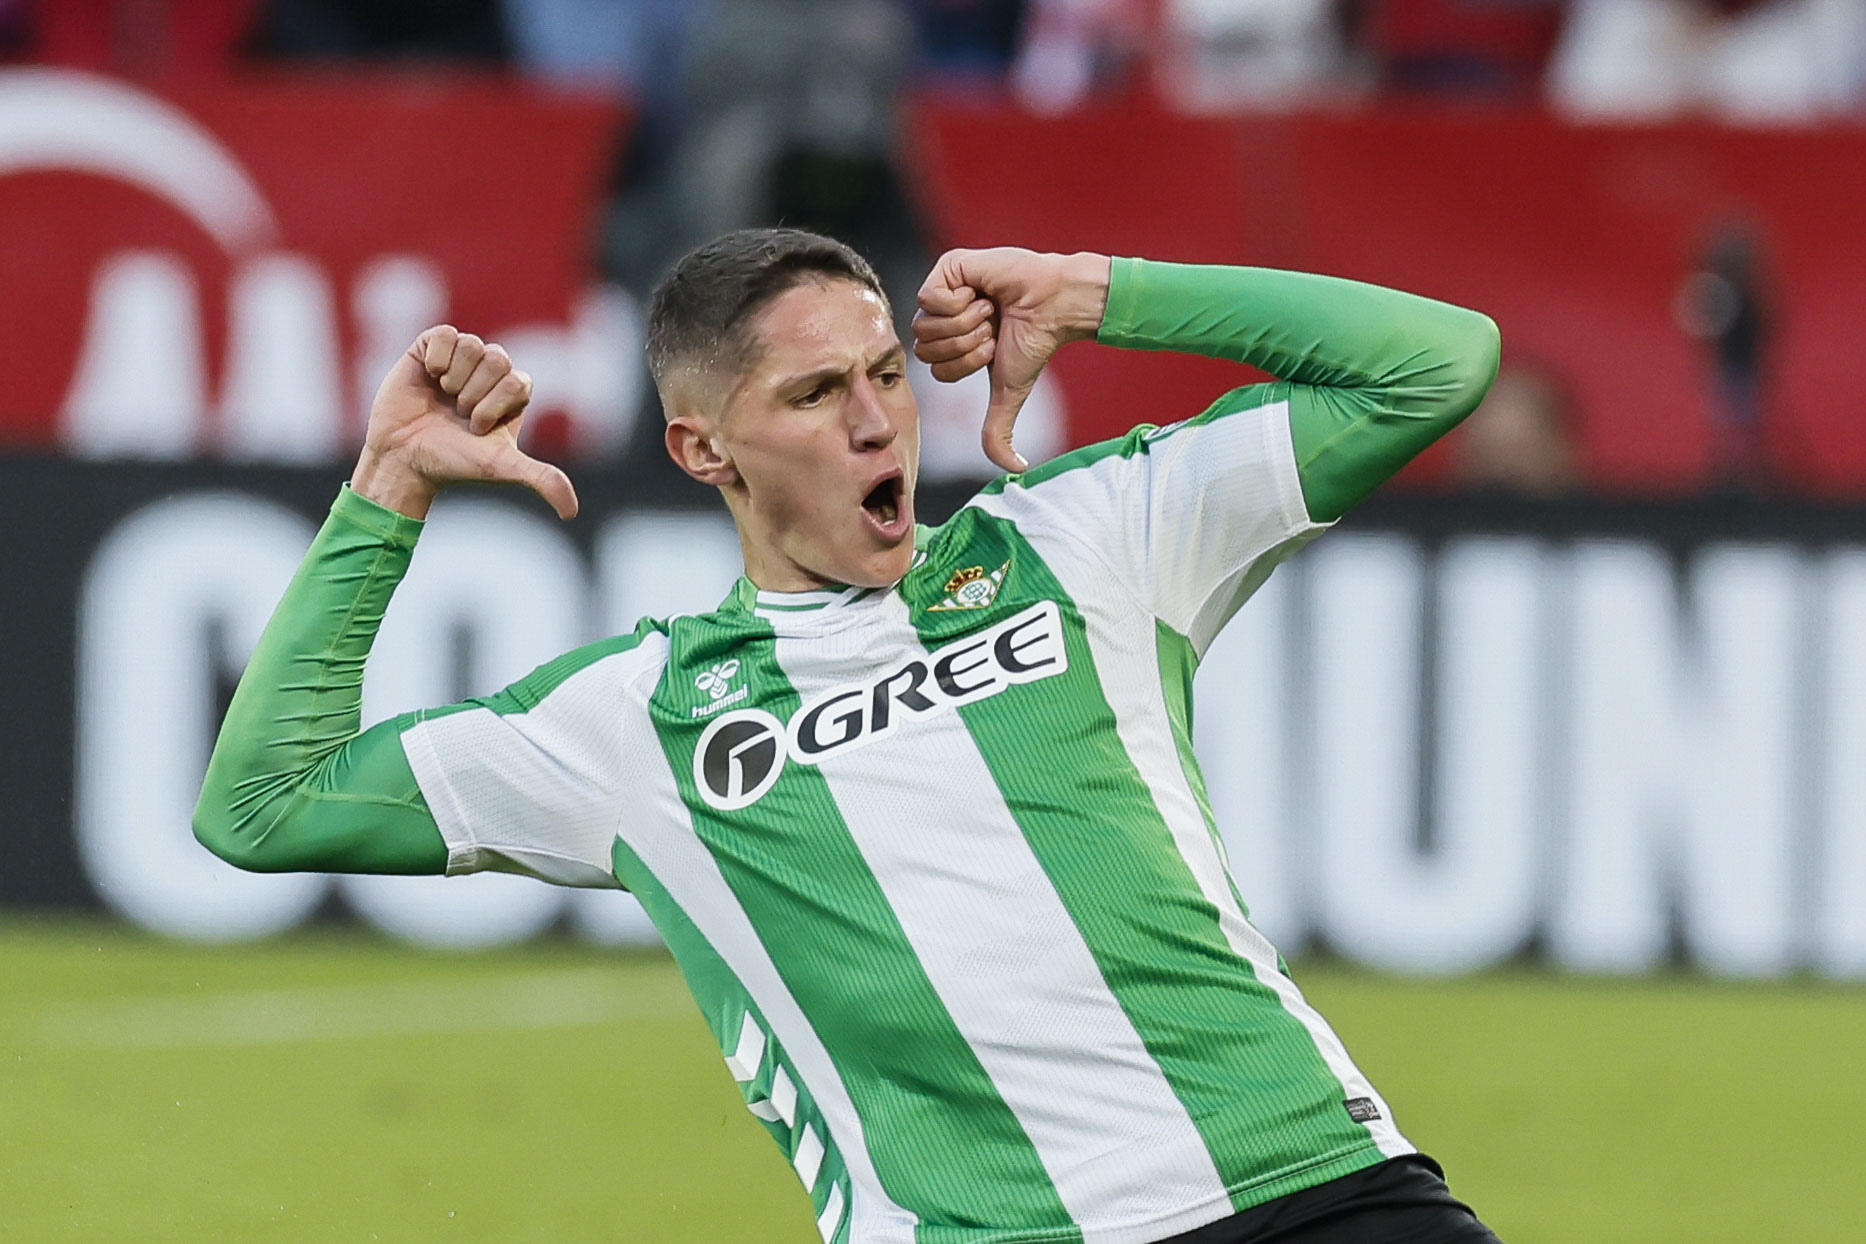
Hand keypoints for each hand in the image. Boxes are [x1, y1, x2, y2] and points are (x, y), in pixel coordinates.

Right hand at [350, 326, 577, 519]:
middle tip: (458, 413)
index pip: (517, 381)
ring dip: (455, 378)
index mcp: (512, 394)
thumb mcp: (502, 468)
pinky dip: (436, 357)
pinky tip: (428, 376)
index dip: (494, 406)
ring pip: (472, 344)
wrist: (403, 457)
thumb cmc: (453, 462)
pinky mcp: (431, 347)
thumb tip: (571, 512)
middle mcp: (490, 372)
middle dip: (475, 393)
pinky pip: (446, 333)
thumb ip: (543, 480)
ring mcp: (461, 358)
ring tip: (443, 397)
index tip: (477, 428)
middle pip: (497, 359)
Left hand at [913, 248, 1110, 471]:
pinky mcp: (948, 266)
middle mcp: (943, 318)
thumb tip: (1015, 470)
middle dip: (965, 345)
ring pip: (925, 324)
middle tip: (992, 328)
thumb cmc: (1034, 344)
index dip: (965, 365)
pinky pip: (929, 297)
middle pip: (924, 348)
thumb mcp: (1009, 393)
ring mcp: (943, 290)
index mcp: (950, 344)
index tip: (994, 349)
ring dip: (966, 323)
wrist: (1054, 306)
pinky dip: (959, 302)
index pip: (932, 369)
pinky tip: (982, 292)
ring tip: (990, 309)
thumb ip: (999, 432)